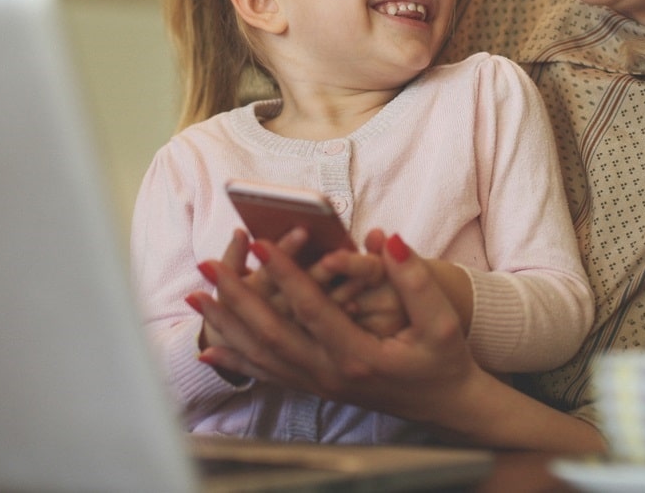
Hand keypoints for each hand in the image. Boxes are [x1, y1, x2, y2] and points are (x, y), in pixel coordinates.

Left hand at [192, 232, 481, 424]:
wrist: (447, 406)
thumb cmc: (444, 359)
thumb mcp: (441, 319)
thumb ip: (415, 279)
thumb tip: (387, 238)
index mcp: (358, 354)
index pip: (310, 307)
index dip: (283, 272)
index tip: (257, 242)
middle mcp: (330, 373)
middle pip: (271, 332)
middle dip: (236, 295)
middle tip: (207, 264)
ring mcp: (319, 385)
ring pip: (261, 355)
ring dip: (226, 322)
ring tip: (196, 295)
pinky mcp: (315, 388)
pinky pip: (267, 375)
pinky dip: (235, 360)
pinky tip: (210, 349)